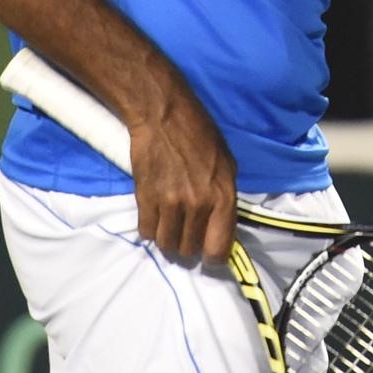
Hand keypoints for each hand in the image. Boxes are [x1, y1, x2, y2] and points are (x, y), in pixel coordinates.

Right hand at [128, 87, 236, 265]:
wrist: (164, 117)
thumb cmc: (200, 135)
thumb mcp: (227, 163)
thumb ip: (225, 197)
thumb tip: (222, 226)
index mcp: (224, 195)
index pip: (219, 247)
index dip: (214, 256)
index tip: (209, 253)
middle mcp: (199, 204)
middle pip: (190, 249)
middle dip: (190, 244)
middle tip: (188, 229)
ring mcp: (170, 204)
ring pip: (167, 244)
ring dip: (169, 238)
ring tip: (171, 222)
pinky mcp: (146, 200)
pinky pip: (147, 232)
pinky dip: (151, 228)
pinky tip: (156, 214)